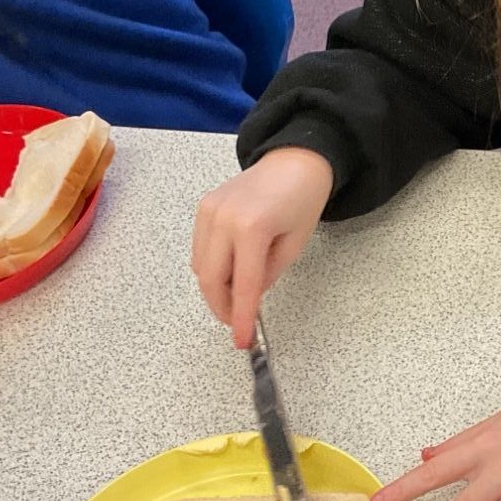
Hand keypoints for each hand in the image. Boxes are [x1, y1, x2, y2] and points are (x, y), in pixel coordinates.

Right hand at [191, 148, 334, 347]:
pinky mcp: (203, 207)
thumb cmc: (302, 198)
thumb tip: (248, 299)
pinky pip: (199, 250)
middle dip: (222, 307)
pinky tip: (230, 272)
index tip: (242, 339)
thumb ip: (268, 275)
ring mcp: (208, 211)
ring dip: (215, 289)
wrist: (294, 160)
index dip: (240, 317)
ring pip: (199, 267)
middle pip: (209, 279)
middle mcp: (223, 218)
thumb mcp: (294, 245)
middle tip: (238, 322)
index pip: (242, 285)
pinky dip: (211, 268)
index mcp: (252, 227)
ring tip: (237, 297)